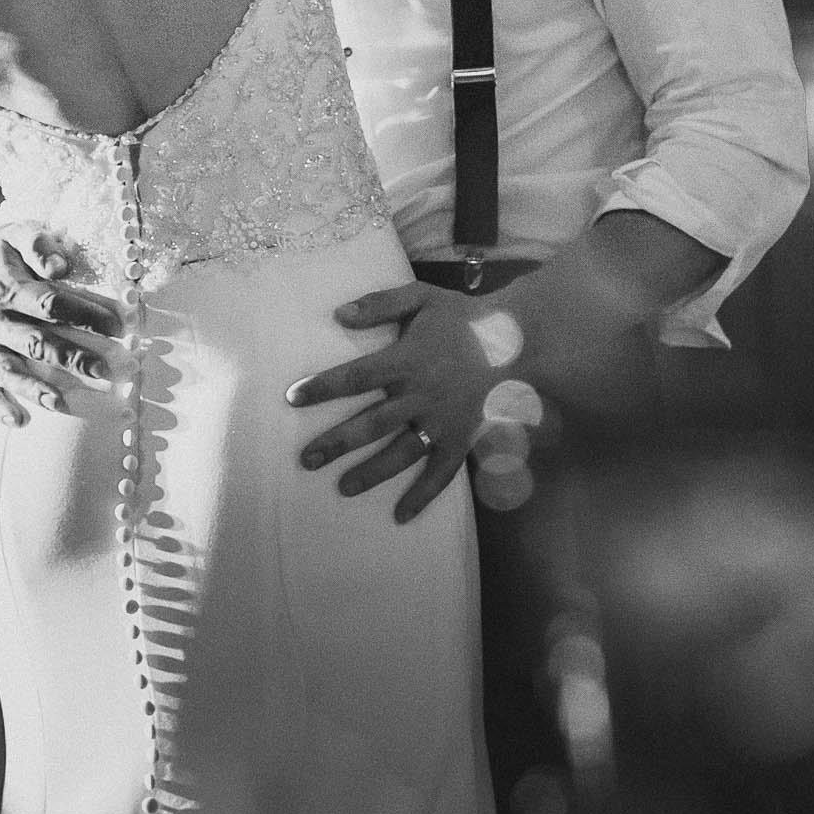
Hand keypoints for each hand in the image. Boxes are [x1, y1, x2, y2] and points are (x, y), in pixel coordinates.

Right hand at [0, 219, 124, 425]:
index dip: (84, 314)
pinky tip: (19, 422)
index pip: (50, 304)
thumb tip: (59, 266)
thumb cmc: (10, 250)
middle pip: (36, 342)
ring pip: (9, 370)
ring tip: (61, 404)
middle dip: (72, 358)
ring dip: (34, 388)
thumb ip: (39, 244)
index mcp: (8, 286)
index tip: (118, 325)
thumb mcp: (21, 232)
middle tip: (106, 370)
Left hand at [286, 283, 499, 521]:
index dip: (323, 388)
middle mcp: (423, 395)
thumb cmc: (463, 318)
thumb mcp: (423, 298)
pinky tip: (401, 515)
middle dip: (337, 443)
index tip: (292, 398)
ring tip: (342, 488)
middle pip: (372, 424)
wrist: (520, 339)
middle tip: (307, 460)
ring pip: (402, 454)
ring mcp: (444, 422)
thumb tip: (338, 315)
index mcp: (408, 360)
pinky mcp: (463, 439)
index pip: (356, 377)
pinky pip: (442, 473)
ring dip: (371, 473)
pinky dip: (423, 495)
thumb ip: (381, 303)